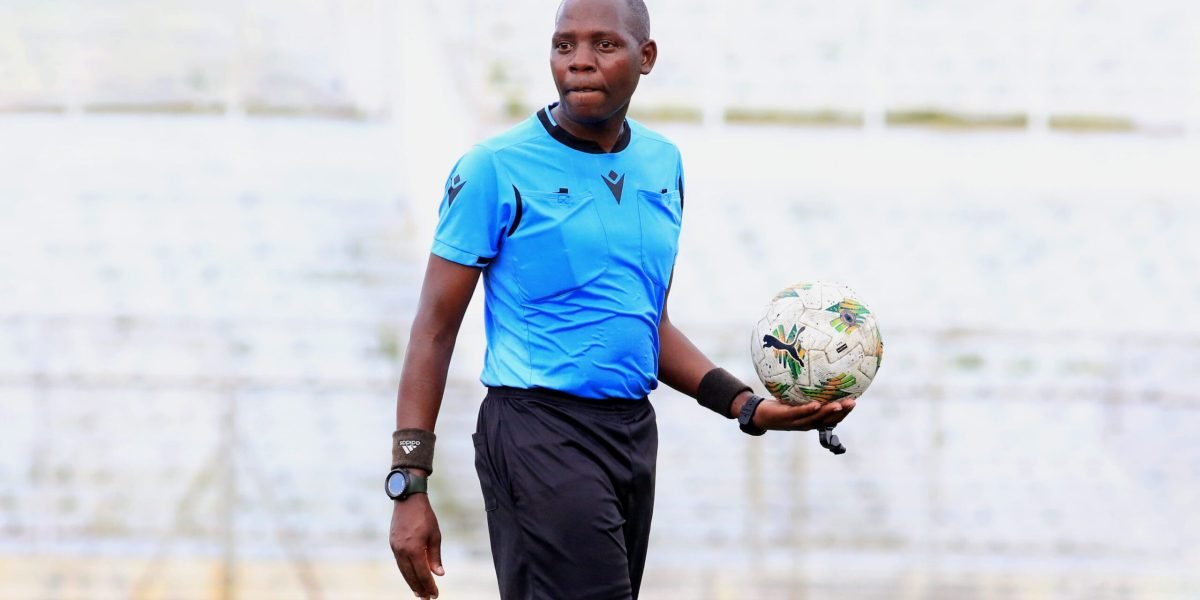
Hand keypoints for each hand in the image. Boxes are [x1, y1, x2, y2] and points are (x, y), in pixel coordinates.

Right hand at [390, 494, 443, 598]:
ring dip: (411, 582)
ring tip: (418, 592)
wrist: (408, 499)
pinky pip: (399, 562)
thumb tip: (439, 574)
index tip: (435, 595)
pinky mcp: (393, 544)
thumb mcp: (435, 536)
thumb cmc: (425, 516)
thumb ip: (435, 556)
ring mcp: (395, 548)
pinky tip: (411, 576)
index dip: (429, 586)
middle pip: (411, 575)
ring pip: (403, 571)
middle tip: (426, 598)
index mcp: (415, 549)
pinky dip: (406, 572)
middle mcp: (402, 551)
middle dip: (419, 588)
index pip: (423, 574)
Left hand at [733, 392, 855, 430]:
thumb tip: (815, 371)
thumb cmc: (778, 406)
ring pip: (815, 418)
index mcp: (810, 420)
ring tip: (839, 405)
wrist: (758, 415)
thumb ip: (806, 391)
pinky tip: (816, 404)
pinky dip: (808, 410)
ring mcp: (795, 422)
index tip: (854, 402)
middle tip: (853, 403)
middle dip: (841, 413)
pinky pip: (798, 413)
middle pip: (827, 421)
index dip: (843, 413)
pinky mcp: (785, 417)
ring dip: (828, 413)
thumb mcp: (794, 399)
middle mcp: (805, 423)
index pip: (830, 419)